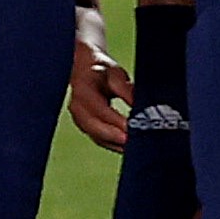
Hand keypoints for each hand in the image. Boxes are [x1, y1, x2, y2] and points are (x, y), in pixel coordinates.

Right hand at [67, 36, 133, 150]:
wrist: (86, 71)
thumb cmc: (102, 72)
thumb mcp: (115, 74)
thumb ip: (126, 90)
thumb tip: (141, 107)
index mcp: (83, 90)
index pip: (100, 110)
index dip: (118, 121)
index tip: (135, 127)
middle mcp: (77, 107)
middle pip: (96, 128)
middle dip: (117, 137)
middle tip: (138, 142)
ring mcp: (80, 119)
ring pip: (99, 137)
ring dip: (117, 143)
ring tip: (138, 147)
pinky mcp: (86, 128)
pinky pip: (101, 140)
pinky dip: (115, 144)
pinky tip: (130, 147)